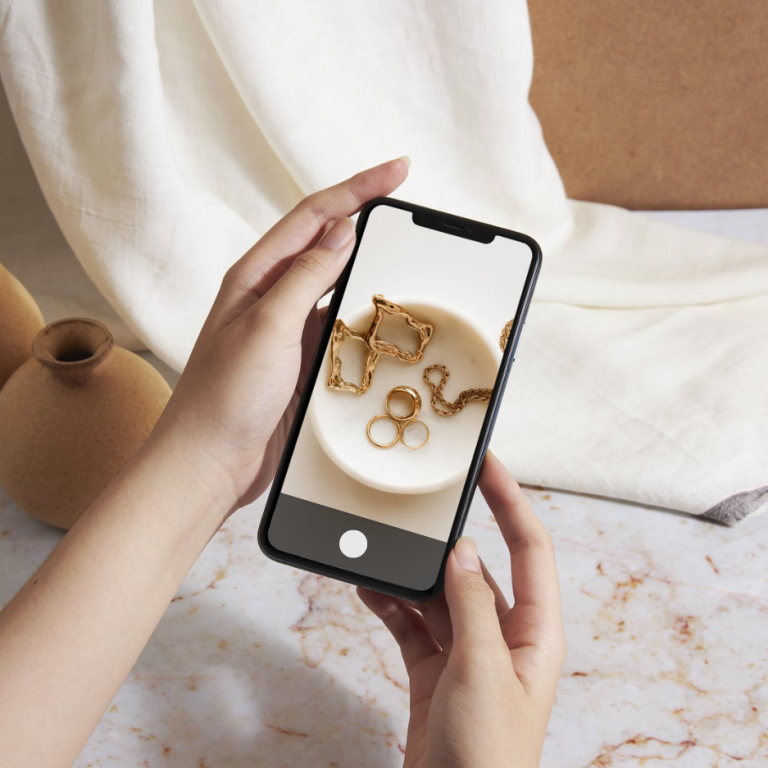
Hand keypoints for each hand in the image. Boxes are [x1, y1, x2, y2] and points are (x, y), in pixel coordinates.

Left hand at [153, 157, 408, 509]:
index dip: (358, 189)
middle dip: (367, 222)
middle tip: (408, 212)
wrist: (208, 463)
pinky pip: (339, 328)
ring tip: (403, 261)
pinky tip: (381, 320)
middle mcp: (270, 297)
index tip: (399, 172)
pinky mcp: (299, 361)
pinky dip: (362, 318)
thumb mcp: (267, 327)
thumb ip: (306, 276)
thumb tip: (342, 230)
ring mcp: (286, 330)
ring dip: (367, 272)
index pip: (314, 216)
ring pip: (336, 288)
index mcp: (255, 276)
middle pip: (326, 244)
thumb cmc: (224, 397)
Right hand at [358, 452, 565, 767]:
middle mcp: (504, 638)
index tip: (487, 464)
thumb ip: (472, 605)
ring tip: (382, 547)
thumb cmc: (487, 756)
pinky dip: (391, 607)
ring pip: (439, 597)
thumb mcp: (483, 669)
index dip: (511, 501)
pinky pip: (412, 626)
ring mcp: (467, 656)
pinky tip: (368, 588)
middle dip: (449, 538)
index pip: (529, 548)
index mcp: (536, 633)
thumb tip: (464, 552)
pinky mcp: (435, 674)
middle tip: (423, 503)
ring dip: (411, 575)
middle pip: (478, 569)